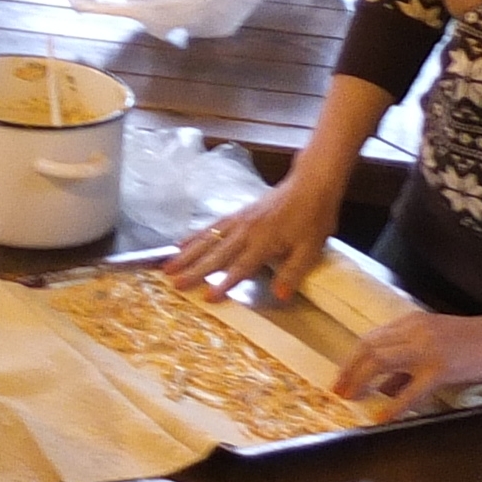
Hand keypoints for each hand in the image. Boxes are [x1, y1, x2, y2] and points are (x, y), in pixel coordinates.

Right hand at [168, 172, 342, 300]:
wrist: (310, 184)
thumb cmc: (314, 218)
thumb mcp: (311, 248)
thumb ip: (293, 272)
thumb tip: (279, 296)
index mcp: (264, 242)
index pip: (240, 267)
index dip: (223, 283)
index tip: (207, 297)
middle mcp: (246, 231)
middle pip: (216, 254)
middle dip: (194, 270)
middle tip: (174, 283)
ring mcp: (238, 220)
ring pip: (208, 239)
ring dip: (187, 253)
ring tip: (168, 266)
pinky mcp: (237, 213)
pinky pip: (211, 226)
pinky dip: (194, 235)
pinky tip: (181, 243)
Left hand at [335, 304, 481, 409]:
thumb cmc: (475, 344)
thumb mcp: (435, 346)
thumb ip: (408, 363)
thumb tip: (382, 387)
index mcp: (411, 323)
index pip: (370, 339)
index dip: (352, 360)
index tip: (341, 378)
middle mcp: (414, 331)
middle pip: (368, 348)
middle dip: (349, 371)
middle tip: (338, 392)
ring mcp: (427, 348)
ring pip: (381, 361)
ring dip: (360, 382)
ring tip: (351, 400)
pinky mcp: (442, 368)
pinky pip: (411, 389)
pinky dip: (393, 405)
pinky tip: (383, 418)